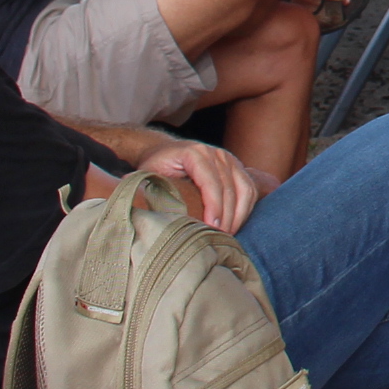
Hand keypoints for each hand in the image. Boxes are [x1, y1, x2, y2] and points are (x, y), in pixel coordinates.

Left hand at [142, 140, 267, 232]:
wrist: (165, 150)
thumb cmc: (155, 166)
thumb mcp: (146, 175)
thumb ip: (145, 190)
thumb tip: (138, 207)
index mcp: (194, 153)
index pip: (211, 183)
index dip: (213, 207)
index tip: (211, 228)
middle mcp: (216, 153)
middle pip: (229, 189)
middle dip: (227, 217)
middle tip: (220, 238)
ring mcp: (229, 159)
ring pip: (244, 190)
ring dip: (239, 215)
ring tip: (227, 235)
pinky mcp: (237, 167)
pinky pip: (249, 189)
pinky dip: (245, 209)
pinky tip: (235, 224)